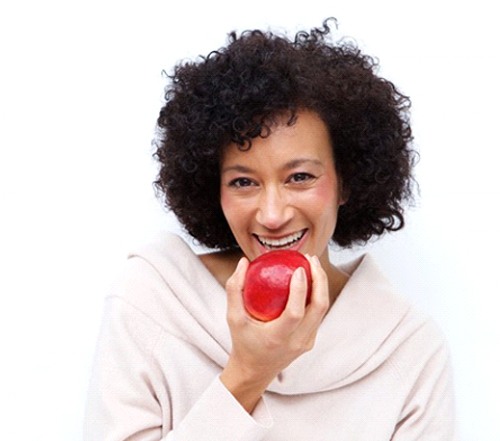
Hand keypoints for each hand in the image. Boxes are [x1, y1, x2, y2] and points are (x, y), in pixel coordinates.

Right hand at [220, 254, 329, 411]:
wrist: (254, 370)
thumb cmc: (242, 341)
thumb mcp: (232, 317)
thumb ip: (234, 289)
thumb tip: (244, 262)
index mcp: (277, 338)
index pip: (295, 313)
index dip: (300, 290)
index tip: (299, 269)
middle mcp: (297, 342)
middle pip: (319, 308)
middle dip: (320, 279)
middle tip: (310, 260)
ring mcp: (307, 342)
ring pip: (323, 310)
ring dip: (321, 284)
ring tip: (313, 264)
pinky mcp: (310, 340)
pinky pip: (318, 314)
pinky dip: (317, 294)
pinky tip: (311, 279)